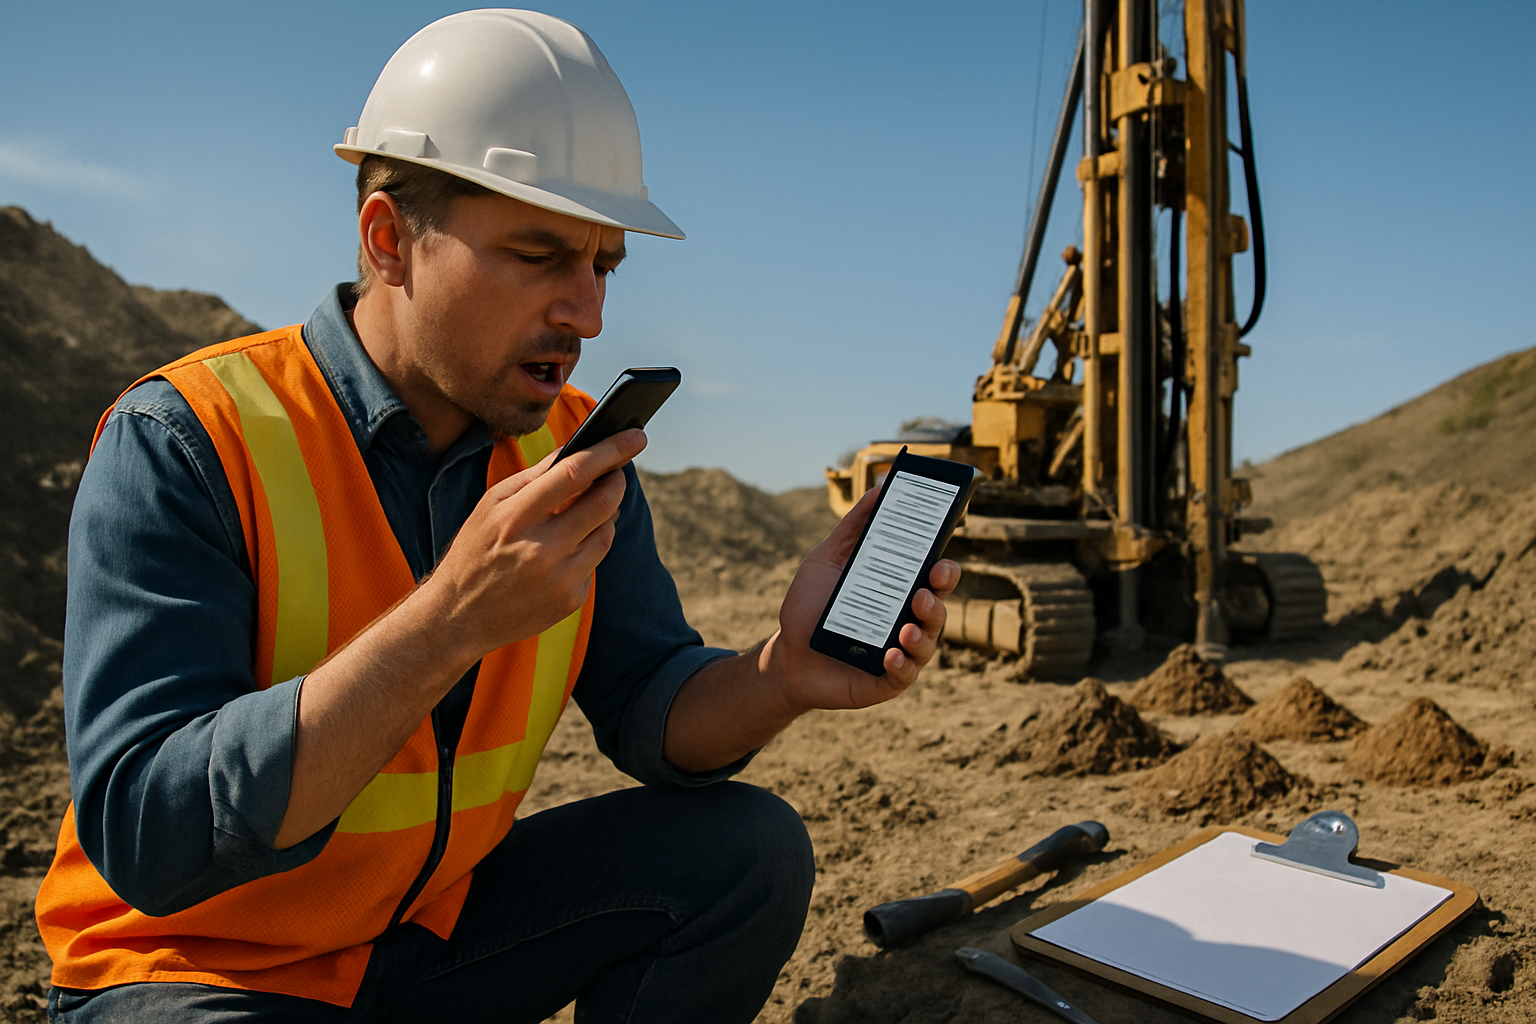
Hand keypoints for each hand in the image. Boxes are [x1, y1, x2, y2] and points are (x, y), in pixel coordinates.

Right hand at [419, 428, 645, 663]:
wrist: (458, 616)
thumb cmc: (474, 552)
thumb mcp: (491, 506)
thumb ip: (533, 477)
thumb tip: (574, 450)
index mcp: (516, 517)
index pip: (575, 473)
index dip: (610, 451)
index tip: (634, 435)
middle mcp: (540, 549)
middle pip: (603, 503)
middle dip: (616, 481)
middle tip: (616, 472)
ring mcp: (559, 578)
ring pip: (606, 533)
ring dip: (605, 516)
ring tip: (587, 510)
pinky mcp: (570, 600)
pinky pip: (594, 563)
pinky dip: (587, 550)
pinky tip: (567, 550)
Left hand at [763, 485, 960, 713]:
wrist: (786, 655)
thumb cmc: (810, 606)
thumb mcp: (826, 560)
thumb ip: (853, 527)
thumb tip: (880, 488)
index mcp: (900, 590)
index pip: (933, 576)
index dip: (944, 567)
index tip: (941, 558)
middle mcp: (907, 619)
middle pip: (938, 606)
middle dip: (940, 595)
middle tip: (928, 586)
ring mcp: (900, 650)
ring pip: (928, 642)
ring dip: (923, 631)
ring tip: (907, 624)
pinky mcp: (886, 681)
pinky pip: (905, 675)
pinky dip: (903, 665)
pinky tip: (891, 654)